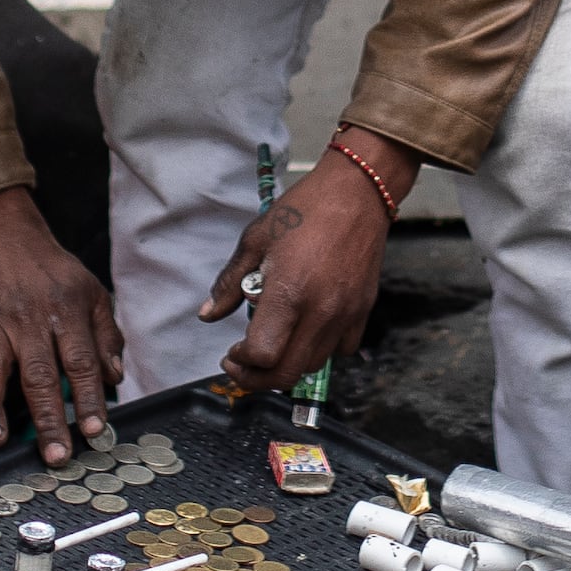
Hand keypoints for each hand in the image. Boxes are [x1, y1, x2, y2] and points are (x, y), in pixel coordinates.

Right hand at [0, 186, 125, 460]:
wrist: (6, 234)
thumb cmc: (54, 273)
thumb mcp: (93, 293)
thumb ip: (106, 336)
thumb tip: (115, 378)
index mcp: (66, 313)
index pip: (80, 362)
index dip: (89, 397)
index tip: (95, 430)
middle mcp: (29, 321)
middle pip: (39, 374)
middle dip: (48, 418)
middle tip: (55, 456)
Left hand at [197, 129, 407, 391]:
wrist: (358, 192)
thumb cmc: (304, 210)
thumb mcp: (256, 239)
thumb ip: (229, 282)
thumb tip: (207, 315)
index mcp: (289, 292)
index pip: (262, 354)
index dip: (240, 362)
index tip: (230, 353)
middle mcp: (320, 311)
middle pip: (287, 374)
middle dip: (258, 378)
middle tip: (242, 365)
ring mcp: (346, 314)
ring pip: (314, 365)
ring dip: (287, 364)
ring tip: (273, 343)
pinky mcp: (363, 310)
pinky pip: (341, 350)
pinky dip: (320, 350)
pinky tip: (307, 330)